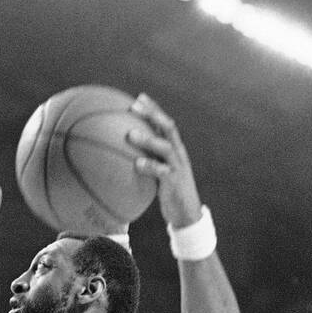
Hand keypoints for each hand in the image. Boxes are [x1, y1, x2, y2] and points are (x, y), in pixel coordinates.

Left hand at [126, 92, 201, 228]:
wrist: (187, 214)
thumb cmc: (169, 191)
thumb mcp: (159, 172)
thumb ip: (148, 160)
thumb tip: (123, 155)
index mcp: (175, 149)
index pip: (165, 123)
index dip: (154, 109)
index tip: (139, 98)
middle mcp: (178, 154)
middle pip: (168, 127)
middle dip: (153, 114)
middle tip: (134, 106)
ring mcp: (178, 167)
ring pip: (165, 147)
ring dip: (148, 139)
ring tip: (130, 134)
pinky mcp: (175, 183)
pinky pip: (162, 172)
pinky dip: (150, 166)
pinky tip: (136, 164)